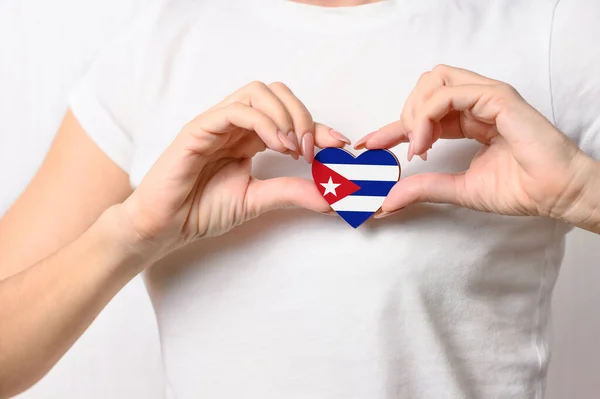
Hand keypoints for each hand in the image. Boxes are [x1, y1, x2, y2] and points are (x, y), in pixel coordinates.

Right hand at [118, 81, 348, 255]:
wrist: (165, 226)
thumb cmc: (202, 209)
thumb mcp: (258, 200)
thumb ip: (292, 193)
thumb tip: (332, 197)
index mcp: (250, 138)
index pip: (290, 117)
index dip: (319, 126)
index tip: (340, 146)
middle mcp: (236, 125)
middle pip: (278, 93)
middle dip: (304, 116)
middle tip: (314, 150)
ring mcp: (217, 123)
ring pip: (258, 93)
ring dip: (286, 115)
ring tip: (295, 149)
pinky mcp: (199, 128)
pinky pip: (235, 110)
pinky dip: (263, 122)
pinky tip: (278, 146)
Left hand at [356, 65, 596, 222]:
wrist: (555, 193)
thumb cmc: (519, 189)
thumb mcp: (458, 189)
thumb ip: (423, 188)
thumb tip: (387, 199)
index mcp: (468, 120)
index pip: (422, 114)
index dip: (391, 127)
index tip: (369, 145)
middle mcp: (475, 103)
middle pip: (424, 86)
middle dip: (405, 114)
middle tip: (406, 148)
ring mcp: (487, 96)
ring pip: (434, 80)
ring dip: (416, 111)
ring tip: (417, 145)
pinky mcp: (497, 97)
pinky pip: (450, 92)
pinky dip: (429, 114)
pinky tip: (426, 142)